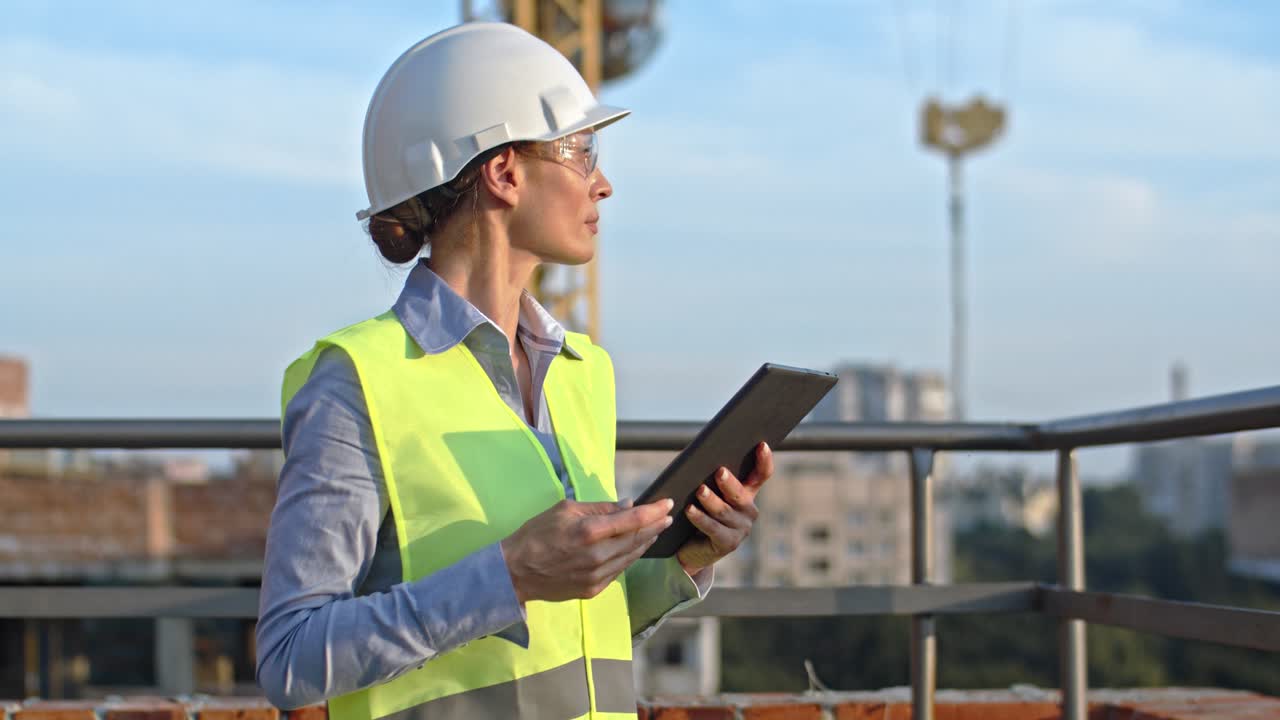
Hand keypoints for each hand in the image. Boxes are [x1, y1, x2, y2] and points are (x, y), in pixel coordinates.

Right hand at [501, 498, 673, 603]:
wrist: (514, 573)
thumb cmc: (535, 535)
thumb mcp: (564, 510)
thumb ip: (599, 508)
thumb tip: (627, 505)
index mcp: (589, 531)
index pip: (633, 520)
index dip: (654, 511)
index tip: (667, 504)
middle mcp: (597, 555)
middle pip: (637, 539)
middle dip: (655, 526)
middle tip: (666, 516)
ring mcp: (597, 575)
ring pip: (631, 557)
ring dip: (646, 542)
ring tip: (655, 530)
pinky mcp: (593, 589)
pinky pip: (619, 571)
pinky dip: (629, 557)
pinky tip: (633, 548)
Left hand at [677, 442, 773, 574]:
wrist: (692, 548)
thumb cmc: (700, 511)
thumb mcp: (708, 493)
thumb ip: (711, 478)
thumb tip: (702, 456)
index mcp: (747, 493)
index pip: (761, 475)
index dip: (764, 460)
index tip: (762, 444)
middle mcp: (748, 510)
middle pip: (740, 494)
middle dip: (730, 483)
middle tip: (719, 471)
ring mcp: (740, 529)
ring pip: (724, 511)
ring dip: (711, 500)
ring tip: (700, 490)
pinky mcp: (728, 544)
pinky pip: (712, 528)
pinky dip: (700, 518)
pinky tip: (690, 509)